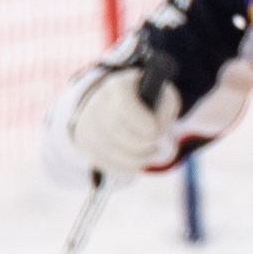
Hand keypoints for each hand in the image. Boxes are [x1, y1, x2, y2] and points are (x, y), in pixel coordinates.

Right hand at [61, 60, 186, 178]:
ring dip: (137, 158)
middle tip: (155, 145)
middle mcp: (97, 104)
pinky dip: (127, 167)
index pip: (125, 105)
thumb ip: (165, 110)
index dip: (142, 121)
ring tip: (150, 151)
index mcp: (118, 86)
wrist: (120, 104)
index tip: (155, 131)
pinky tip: (139, 161)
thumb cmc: (149, 101)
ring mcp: (88, 126)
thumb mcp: (163, 96)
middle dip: (142, 143)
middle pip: (116, 130)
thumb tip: (158, 131)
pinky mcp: (87, 146)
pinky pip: (106, 163)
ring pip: (111, 151)